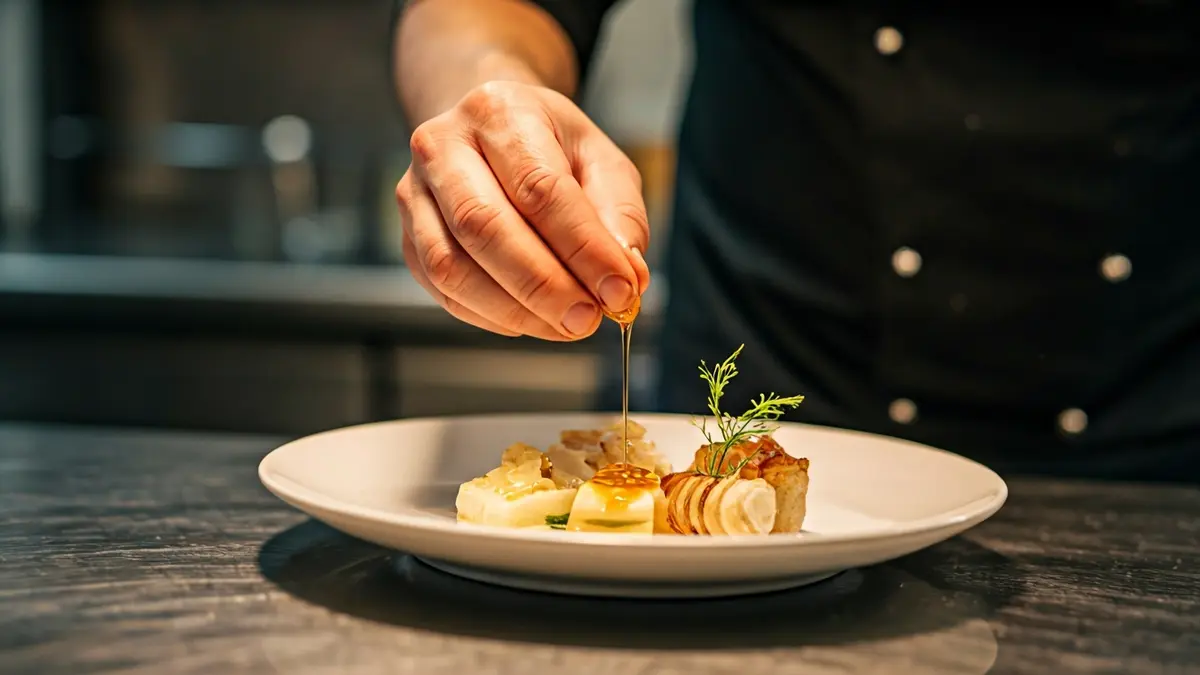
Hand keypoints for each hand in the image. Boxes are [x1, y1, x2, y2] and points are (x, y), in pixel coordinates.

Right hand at [396, 80, 650, 340]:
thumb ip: (620, 216)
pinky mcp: (407, 237)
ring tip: (565, 325)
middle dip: (543, 286)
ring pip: (452, 266)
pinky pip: (442, 290)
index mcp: (499, 111)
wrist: (489, 131)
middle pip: (485, 227)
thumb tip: (627, 279)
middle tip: (588, 320)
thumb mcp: (600, 160)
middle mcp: (443, 145)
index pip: (540, 188)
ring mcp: (414, 193)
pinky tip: (531, 319)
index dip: (582, 248)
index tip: (619, 291)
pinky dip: (490, 316)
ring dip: (515, 309)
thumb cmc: (550, 146)